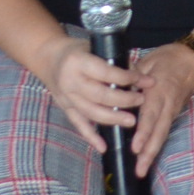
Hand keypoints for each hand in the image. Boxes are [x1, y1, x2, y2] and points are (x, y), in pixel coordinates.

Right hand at [37, 33, 146, 164]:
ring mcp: (66, 97)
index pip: (107, 72)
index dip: (128, 78)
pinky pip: (78, 124)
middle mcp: (70, 80)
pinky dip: (91, 136)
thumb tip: (141, 77)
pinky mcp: (64, 108)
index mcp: (79, 62)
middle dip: (123, 100)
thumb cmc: (77, 51)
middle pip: (100, 95)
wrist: (47, 57)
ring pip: (91, 112)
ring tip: (131, 121)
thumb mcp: (94, 48)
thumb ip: (115, 61)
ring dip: (112, 119)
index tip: (146, 80)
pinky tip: (103, 146)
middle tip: (140, 100)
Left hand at [120, 42, 193, 173]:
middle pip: (159, 132)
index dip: (143, 133)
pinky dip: (155, 145)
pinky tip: (147, 157)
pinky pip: (164, 131)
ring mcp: (172, 111)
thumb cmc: (168, 58)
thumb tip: (115, 90)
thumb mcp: (148, 61)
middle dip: (149, 152)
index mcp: (159, 91)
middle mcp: (167, 105)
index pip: (150, 115)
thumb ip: (132, 77)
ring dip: (152, 153)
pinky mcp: (173, 114)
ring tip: (142, 170)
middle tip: (139, 170)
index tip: (135, 148)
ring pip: (162, 135)